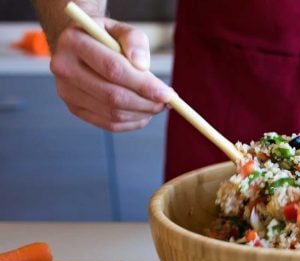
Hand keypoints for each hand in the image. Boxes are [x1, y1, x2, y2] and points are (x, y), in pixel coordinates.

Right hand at [50, 18, 172, 131]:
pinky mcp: (74, 108)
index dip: (143, 84)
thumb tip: (142, 65)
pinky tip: (144, 112)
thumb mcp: (122, 29)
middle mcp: (63, 68)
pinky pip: (108, 124)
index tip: (168, 93)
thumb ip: (135, 41)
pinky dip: (132, 122)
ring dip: (142, 113)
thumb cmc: (107, 38)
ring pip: (112, 113)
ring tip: (158, 105)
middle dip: (146, 102)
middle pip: (112, 95)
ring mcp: (66, 92)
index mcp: (73, 42)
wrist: (83, 46)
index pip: (112, 69)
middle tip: (168, 102)